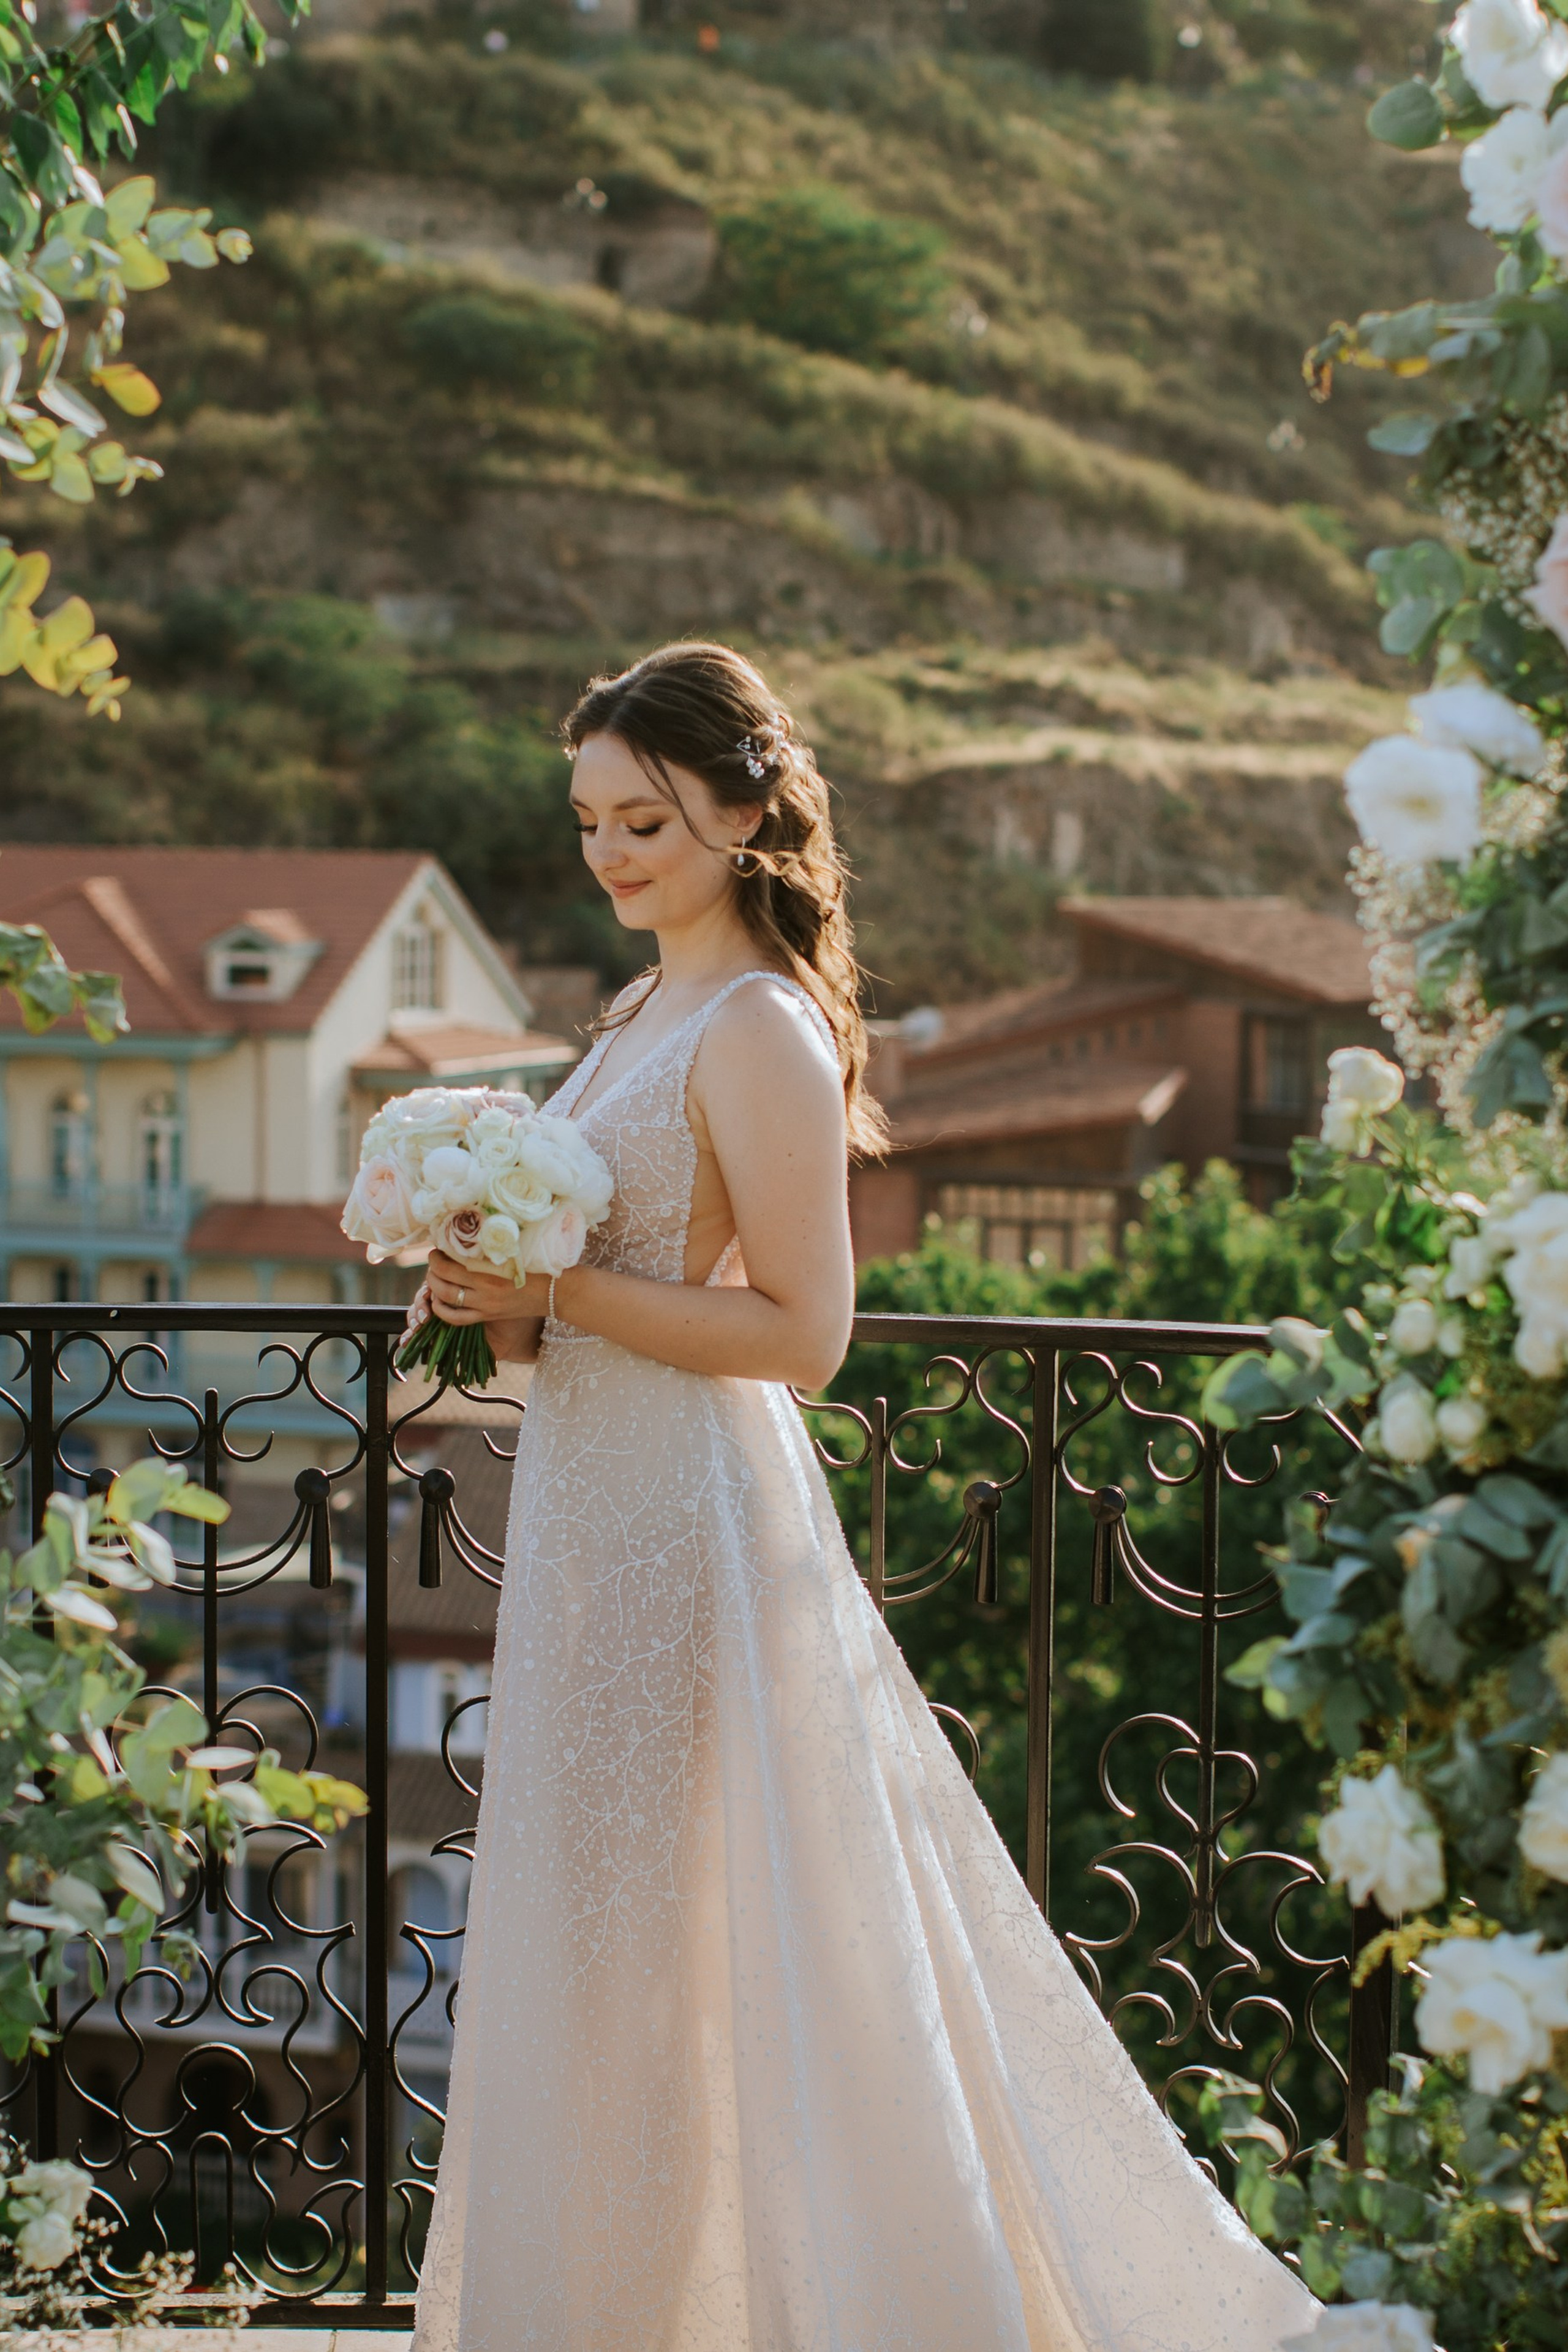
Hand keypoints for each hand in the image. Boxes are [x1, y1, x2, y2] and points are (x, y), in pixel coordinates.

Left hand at [425, 1249, 550, 1327]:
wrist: (555, 1292)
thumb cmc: (537, 1265)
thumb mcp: (514, 1251)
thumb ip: (492, 1244)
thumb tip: (469, 1233)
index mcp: (491, 1270)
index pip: (451, 1263)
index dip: (439, 1254)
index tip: (439, 1246)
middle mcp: (485, 1290)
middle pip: (444, 1280)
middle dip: (433, 1268)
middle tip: (434, 1259)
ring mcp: (485, 1306)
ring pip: (446, 1299)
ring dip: (434, 1287)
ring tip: (434, 1277)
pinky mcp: (487, 1317)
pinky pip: (456, 1318)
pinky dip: (442, 1310)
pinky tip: (438, 1301)